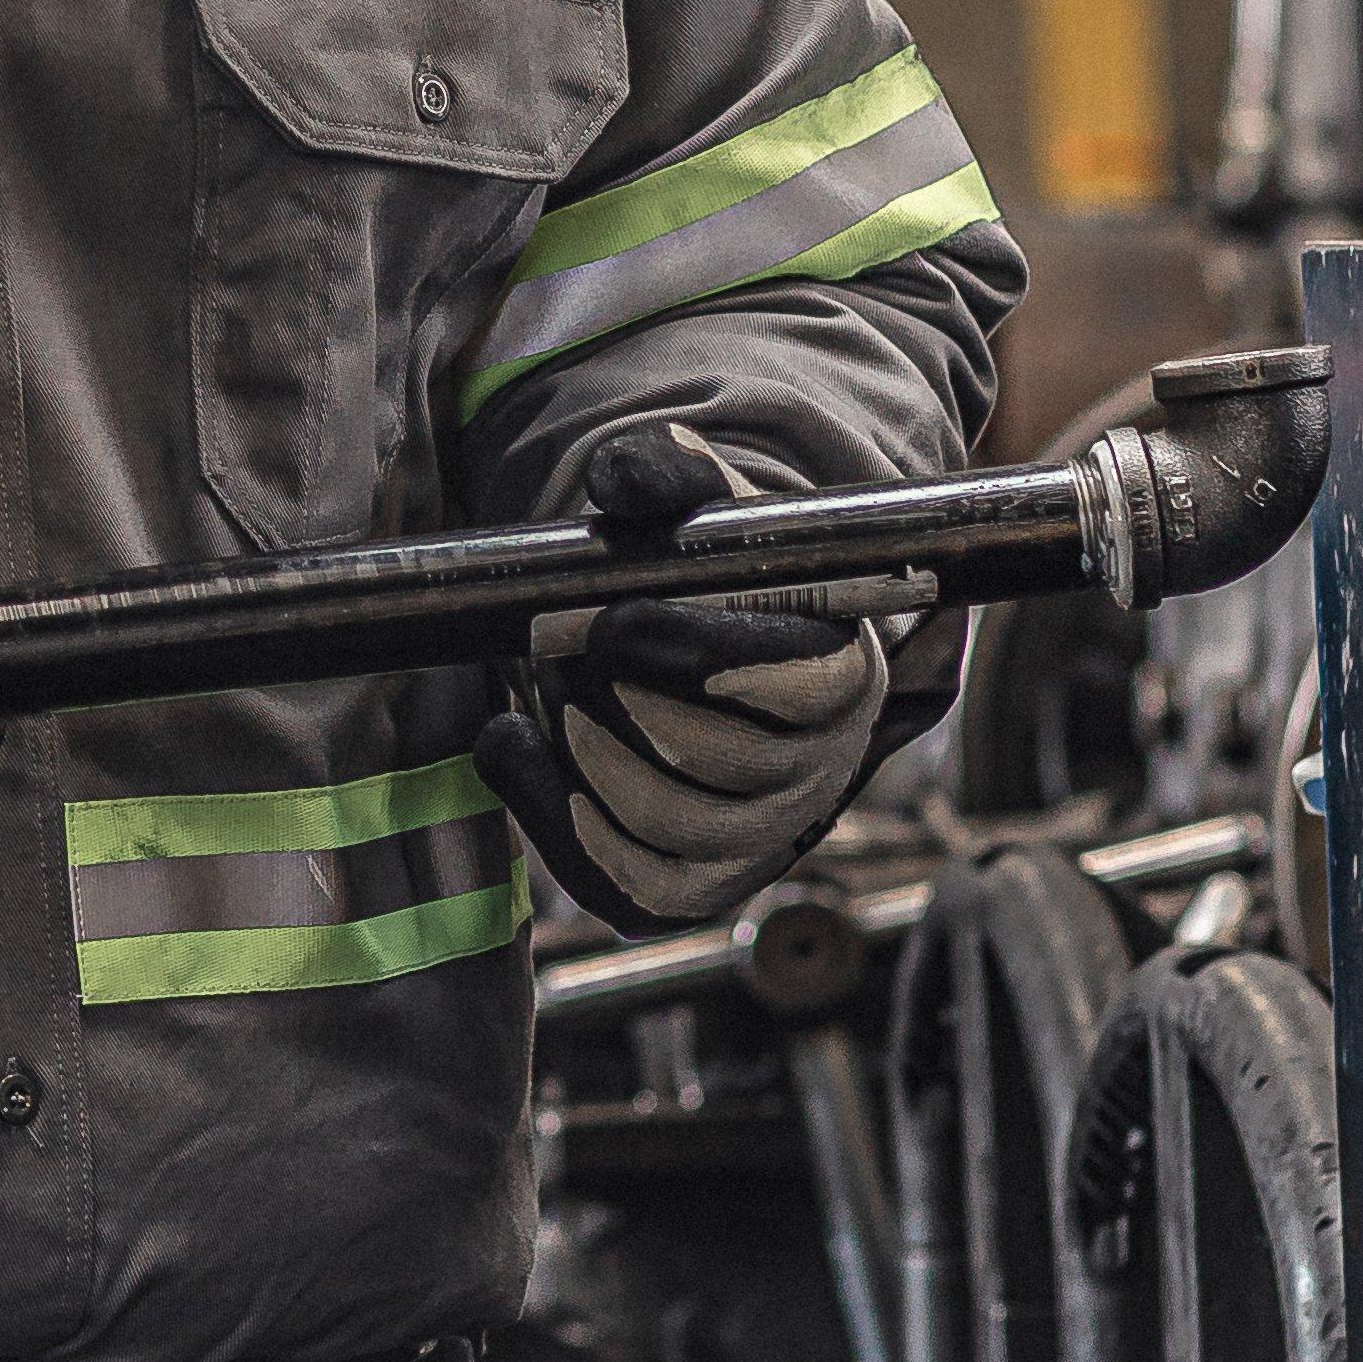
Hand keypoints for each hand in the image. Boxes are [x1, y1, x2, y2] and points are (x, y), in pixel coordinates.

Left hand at [473, 426, 891, 931]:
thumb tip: (621, 474)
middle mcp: (819, 770)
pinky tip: (519, 747)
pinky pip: (630, 888)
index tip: (612, 618)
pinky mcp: (699, 887)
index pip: (792, 682)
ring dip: (586, 757)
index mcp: (843, 674)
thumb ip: (671, 476)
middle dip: (620, 700)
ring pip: (667, 824)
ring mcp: (762, 840)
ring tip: (552, 696)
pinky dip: (557, 823)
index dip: (692, 651)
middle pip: (718, 759)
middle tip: (564, 650)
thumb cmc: (714, 583)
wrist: (710, 657)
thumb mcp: (704, 515)